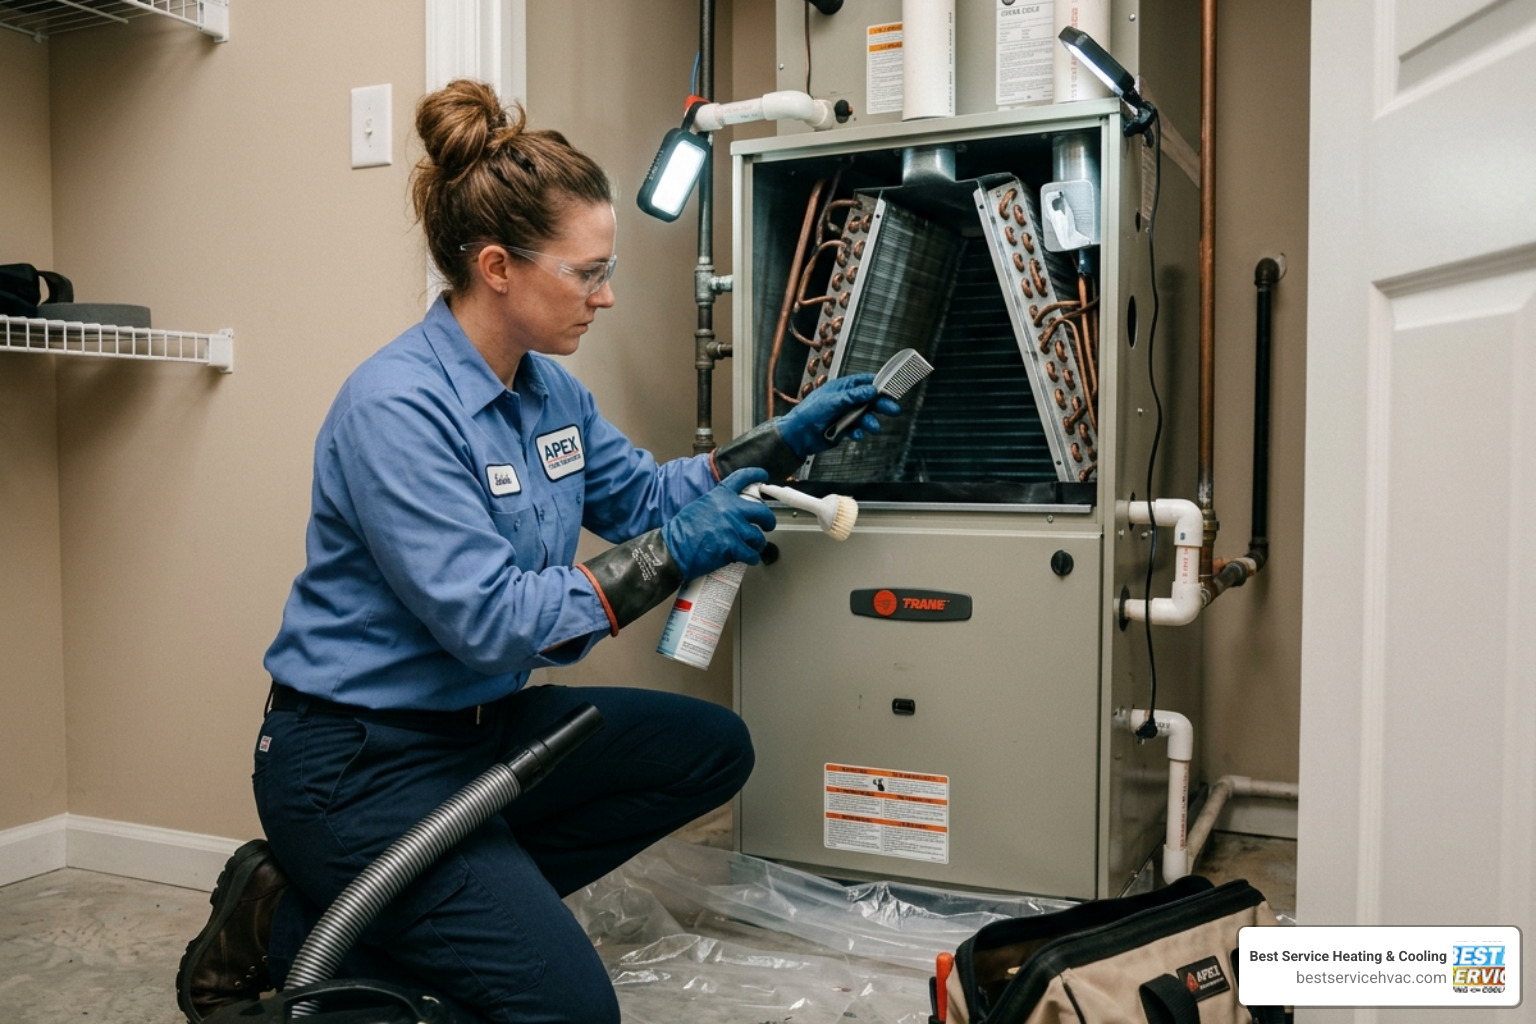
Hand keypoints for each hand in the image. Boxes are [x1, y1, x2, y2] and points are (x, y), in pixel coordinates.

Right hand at [662, 468, 776, 580]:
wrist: (673, 548)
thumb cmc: (682, 530)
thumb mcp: (701, 506)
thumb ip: (719, 505)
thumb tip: (733, 511)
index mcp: (720, 495)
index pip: (742, 477)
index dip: (756, 475)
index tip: (763, 476)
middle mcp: (730, 508)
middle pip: (762, 512)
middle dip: (769, 521)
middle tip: (768, 525)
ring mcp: (733, 528)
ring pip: (758, 536)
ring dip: (757, 543)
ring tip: (753, 547)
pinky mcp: (732, 547)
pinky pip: (751, 554)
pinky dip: (751, 558)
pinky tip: (749, 558)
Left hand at [776, 374, 902, 456]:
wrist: (798, 435)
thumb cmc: (810, 412)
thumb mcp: (833, 401)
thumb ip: (854, 396)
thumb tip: (872, 390)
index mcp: (843, 387)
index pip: (865, 382)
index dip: (880, 385)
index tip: (892, 389)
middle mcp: (846, 400)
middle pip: (869, 400)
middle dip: (881, 405)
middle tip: (894, 410)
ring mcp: (845, 414)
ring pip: (865, 416)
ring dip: (870, 422)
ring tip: (874, 428)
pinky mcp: (844, 429)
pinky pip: (857, 429)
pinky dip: (858, 432)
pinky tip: (856, 434)